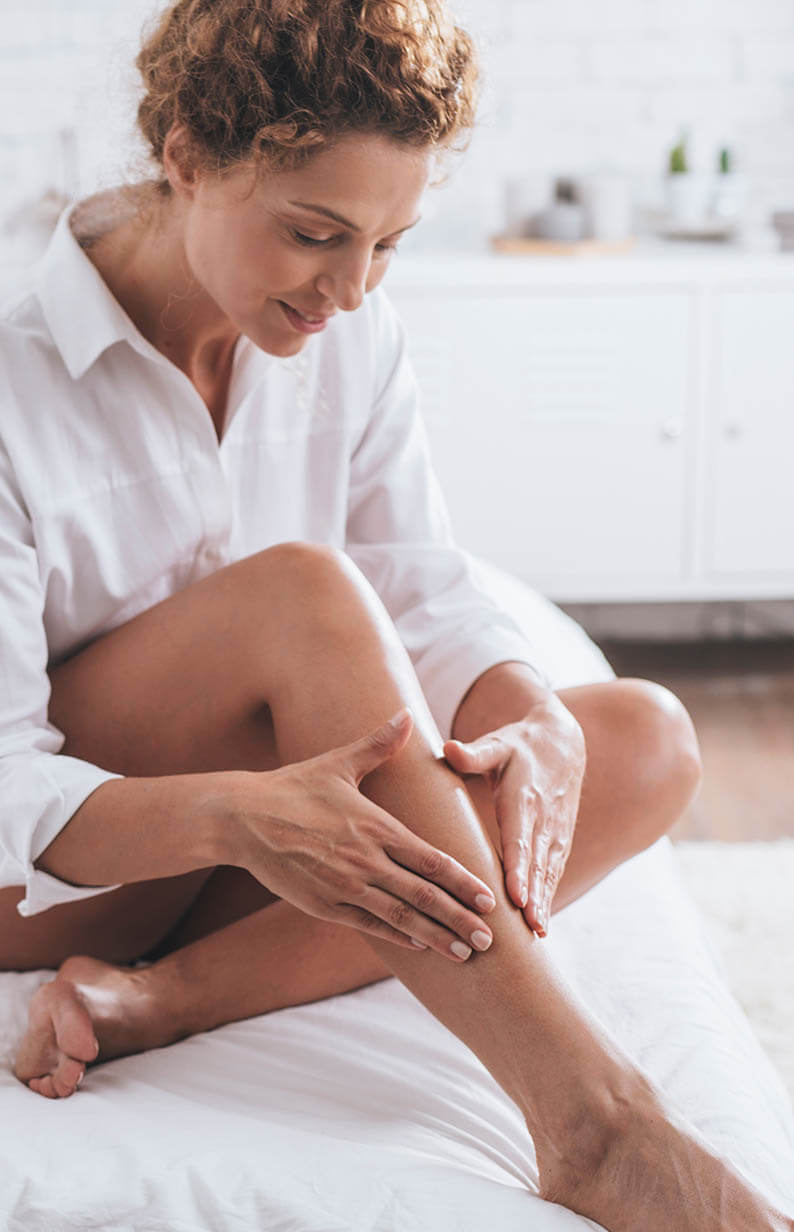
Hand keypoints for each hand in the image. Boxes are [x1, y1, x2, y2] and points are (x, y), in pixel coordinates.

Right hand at [229, 708, 495, 961]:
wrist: (242, 818)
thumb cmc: (293, 788)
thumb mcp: (338, 763)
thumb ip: (378, 744)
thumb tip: (404, 714)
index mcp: (376, 827)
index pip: (432, 860)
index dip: (464, 881)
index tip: (490, 898)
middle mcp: (366, 861)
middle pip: (424, 896)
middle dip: (461, 918)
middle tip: (491, 940)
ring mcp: (345, 888)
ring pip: (401, 918)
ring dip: (437, 937)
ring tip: (465, 953)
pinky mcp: (324, 905)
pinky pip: (370, 927)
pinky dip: (398, 939)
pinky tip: (420, 948)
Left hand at [443, 697, 584, 936]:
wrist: (563, 743)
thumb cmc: (519, 746)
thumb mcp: (497, 744)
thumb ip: (474, 752)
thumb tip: (449, 748)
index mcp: (523, 797)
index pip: (520, 837)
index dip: (518, 868)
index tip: (515, 896)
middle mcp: (544, 817)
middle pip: (537, 862)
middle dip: (533, 895)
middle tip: (528, 927)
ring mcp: (555, 830)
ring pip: (549, 871)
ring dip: (544, 901)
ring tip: (536, 932)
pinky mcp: (560, 839)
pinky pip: (554, 871)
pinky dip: (549, 896)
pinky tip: (541, 924)